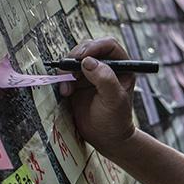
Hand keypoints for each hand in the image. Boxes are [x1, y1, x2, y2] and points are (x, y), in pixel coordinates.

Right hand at [59, 38, 136, 154]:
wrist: (106, 138)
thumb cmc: (116, 120)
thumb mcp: (114, 100)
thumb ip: (105, 80)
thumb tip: (88, 62)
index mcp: (122, 67)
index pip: (108, 45)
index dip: (94, 46)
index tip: (82, 57)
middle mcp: (106, 67)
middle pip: (88, 48)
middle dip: (76, 57)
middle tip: (69, 69)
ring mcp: (91, 74)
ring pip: (75, 59)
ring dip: (67, 69)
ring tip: (67, 88)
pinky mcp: (77, 82)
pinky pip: (66, 72)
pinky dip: (62, 78)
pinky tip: (65, 91)